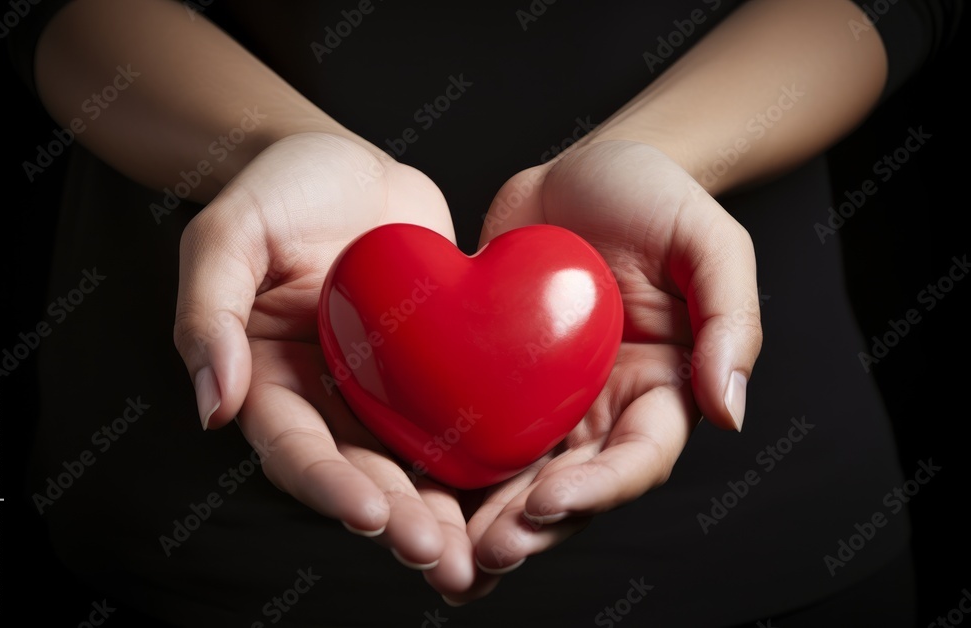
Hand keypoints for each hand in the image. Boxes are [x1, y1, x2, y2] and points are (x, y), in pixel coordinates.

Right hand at [172, 132, 480, 593]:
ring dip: (442, 511)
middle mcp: (327, 397)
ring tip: (478, 557)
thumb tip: (213, 407)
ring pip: (413, 460)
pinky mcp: (434, 366)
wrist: (346, 163)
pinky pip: (458, 413)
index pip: (295, 449)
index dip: (328, 487)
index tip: (369, 517)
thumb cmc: (277, 189)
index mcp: (269, 379)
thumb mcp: (227, 234)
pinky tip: (519, 487)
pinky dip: (482, 455)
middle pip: (361, 473)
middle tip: (440, 558)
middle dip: (398, 520)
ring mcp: (382, 386)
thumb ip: (209, 314)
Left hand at [450, 140, 762, 601]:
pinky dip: (449, 467)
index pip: (637, 458)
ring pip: (518, 476)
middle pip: (572, 487)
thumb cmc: (656, 196)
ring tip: (446, 554)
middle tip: (487, 554)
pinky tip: (414, 492)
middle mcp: (603, 407)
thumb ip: (732, 321)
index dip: (598, 491)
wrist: (583, 170)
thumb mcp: (710, 244)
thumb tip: (730, 412)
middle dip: (532, 527)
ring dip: (486, 519)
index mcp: (660, 388)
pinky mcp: (496, 378)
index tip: (548, 502)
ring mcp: (547, 399)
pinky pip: (473, 427)